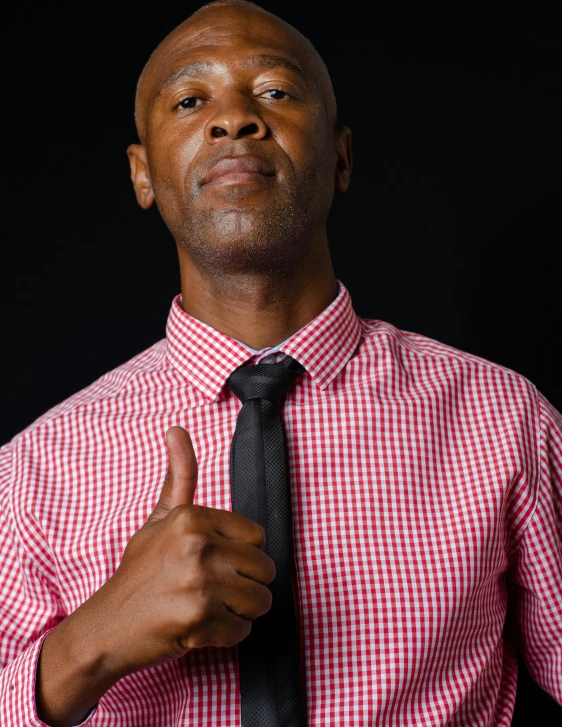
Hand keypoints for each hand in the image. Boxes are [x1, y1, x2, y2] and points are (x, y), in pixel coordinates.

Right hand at [86, 425, 275, 677]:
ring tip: (206, 607)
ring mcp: (200, 583)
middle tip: (210, 590)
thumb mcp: (159, 519)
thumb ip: (179, 476)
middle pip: (264, 569)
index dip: (239, 555)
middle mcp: (198, 546)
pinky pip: (243, 631)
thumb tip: (176, 429)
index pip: (257, 537)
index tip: (212, 563)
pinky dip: (226, 636)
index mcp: (192, 518)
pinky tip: (199, 627)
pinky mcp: (201, 620)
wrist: (107, 627)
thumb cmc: (139, 573)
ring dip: (238, 611)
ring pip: (260, 601)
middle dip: (243, 585)